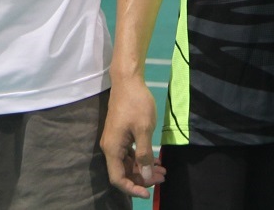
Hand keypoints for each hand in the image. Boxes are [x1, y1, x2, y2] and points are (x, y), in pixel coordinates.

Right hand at [101, 74, 164, 197]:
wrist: (128, 81)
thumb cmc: (136, 103)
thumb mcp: (143, 130)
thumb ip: (145, 155)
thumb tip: (146, 177)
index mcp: (112, 148)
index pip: (118, 178)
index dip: (133, 189)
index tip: (149, 192)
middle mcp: (110, 148)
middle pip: (124, 173)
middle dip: (142, 179)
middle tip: (162, 178)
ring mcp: (115, 142)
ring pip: (128, 164)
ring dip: (144, 169)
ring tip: (163, 170)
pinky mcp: (121, 136)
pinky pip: (130, 154)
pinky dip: (142, 159)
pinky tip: (156, 160)